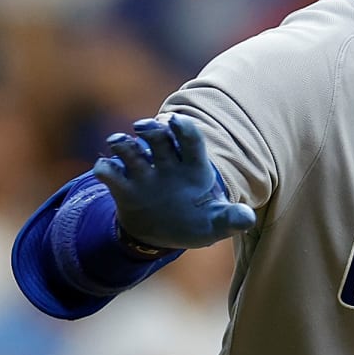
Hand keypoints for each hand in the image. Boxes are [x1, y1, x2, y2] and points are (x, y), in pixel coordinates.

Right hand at [92, 115, 255, 249]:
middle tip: (143, 127)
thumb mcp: (217, 224)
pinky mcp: (124, 188)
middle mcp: (167, 164)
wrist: (167, 233)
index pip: (190, 140)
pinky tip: (106, 171)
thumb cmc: (198, 222)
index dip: (183, 128)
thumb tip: (248, 218)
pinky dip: (105, 169)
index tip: (175, 121)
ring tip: (117, 143)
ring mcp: (144, 175)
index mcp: (193, 167)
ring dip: (123, 143)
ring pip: (131, 150)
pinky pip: (111, 173)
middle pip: (158, 138)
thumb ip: (231, 219)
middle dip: (151, 129)